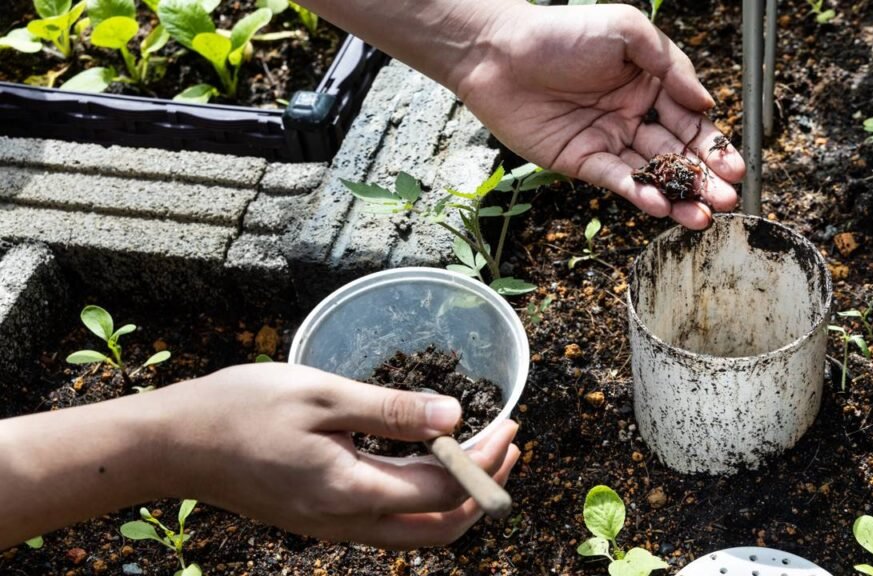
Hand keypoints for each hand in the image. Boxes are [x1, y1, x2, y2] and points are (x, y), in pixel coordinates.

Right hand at [160, 363, 519, 548]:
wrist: (176, 445)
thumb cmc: (241, 408)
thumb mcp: (321, 393)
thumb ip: (390, 411)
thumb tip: (454, 416)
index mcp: (350, 490)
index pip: (442, 487)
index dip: (484, 459)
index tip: (508, 423)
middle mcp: (347, 523)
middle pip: (440, 528)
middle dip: (485, 489)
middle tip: (510, 445)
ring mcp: (333, 528)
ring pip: (417, 532)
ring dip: (458, 497)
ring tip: (483, 453)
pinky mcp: (321, 521)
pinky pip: (390, 523)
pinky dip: (424, 500)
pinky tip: (429, 463)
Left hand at [456, 3, 745, 228]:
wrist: (500, 53)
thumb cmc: (562, 32)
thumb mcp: (626, 31)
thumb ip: (670, 65)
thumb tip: (705, 103)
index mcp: (650, 84)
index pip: (691, 121)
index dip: (714, 147)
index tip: (735, 168)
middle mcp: (633, 115)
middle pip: (677, 154)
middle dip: (704, 180)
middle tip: (728, 202)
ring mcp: (608, 140)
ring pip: (651, 174)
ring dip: (678, 197)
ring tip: (702, 218)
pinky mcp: (582, 160)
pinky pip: (617, 180)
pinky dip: (639, 194)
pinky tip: (660, 206)